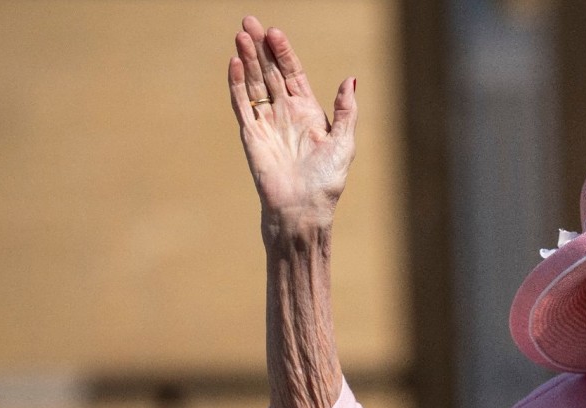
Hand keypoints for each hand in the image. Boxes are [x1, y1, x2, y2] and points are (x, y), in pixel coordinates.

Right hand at [227, 16, 356, 233]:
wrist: (304, 208)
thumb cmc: (327, 180)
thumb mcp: (343, 142)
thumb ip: (346, 110)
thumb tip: (351, 79)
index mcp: (308, 112)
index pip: (292, 74)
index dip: (284, 53)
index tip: (275, 32)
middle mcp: (285, 113)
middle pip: (269, 72)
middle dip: (260, 47)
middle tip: (249, 20)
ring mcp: (266, 122)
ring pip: (253, 83)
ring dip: (247, 59)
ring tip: (240, 35)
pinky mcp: (251, 134)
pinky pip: (242, 104)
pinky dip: (236, 84)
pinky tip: (234, 62)